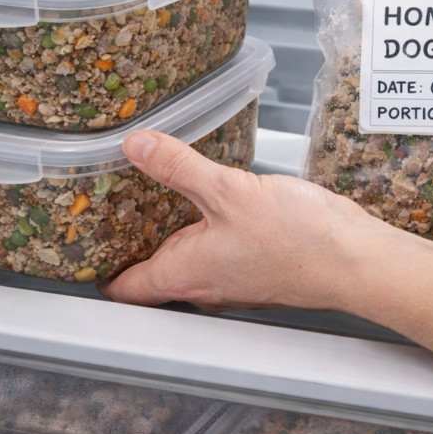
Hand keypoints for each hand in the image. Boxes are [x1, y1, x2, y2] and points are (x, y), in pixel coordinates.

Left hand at [98, 130, 379, 309]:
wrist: (357, 261)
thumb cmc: (298, 239)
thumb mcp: (228, 190)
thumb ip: (178, 167)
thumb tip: (136, 145)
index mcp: (186, 274)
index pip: (125, 288)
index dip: (97, 272)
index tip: (76, 251)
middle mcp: (205, 285)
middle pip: (153, 273)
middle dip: (131, 242)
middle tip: (109, 206)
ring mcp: (233, 279)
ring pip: (186, 260)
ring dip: (169, 231)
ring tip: (153, 194)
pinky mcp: (257, 266)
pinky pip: (217, 251)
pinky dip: (203, 228)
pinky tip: (210, 198)